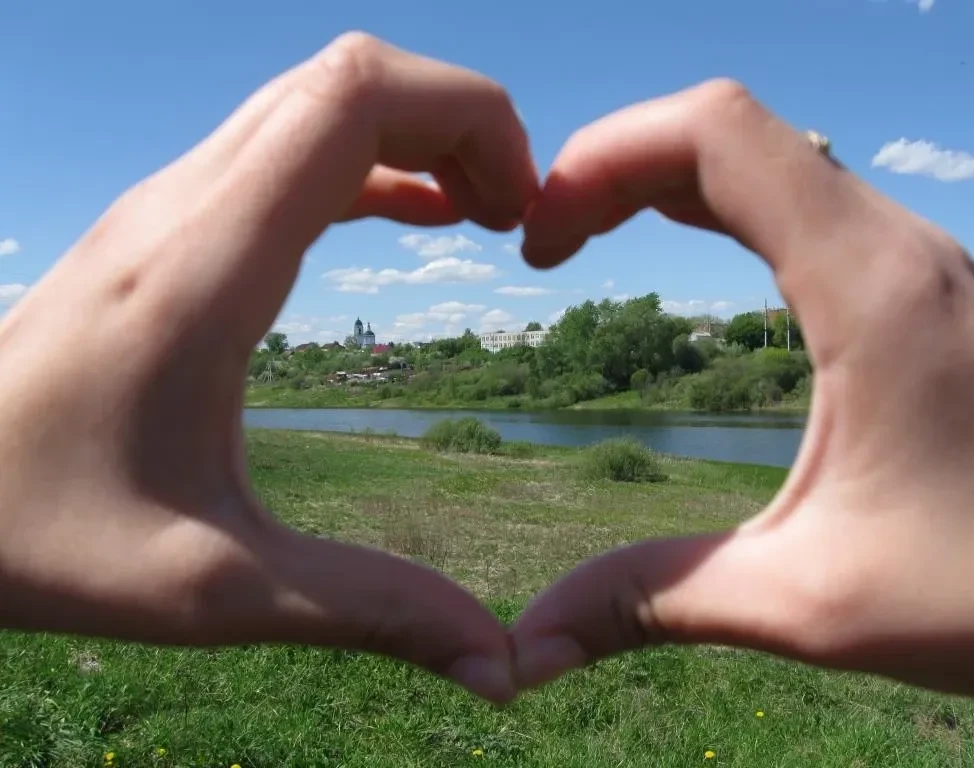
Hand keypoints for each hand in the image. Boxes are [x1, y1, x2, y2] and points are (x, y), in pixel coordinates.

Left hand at [0, 33, 537, 703]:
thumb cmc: (33, 534)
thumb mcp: (212, 589)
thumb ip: (369, 611)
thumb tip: (500, 664)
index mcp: (207, 267)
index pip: (355, 96)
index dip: (468, 117)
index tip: (523, 213)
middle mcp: (186, 207)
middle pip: (350, 77)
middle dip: (460, 121)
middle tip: (516, 220)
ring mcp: (170, 207)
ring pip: (319, 102)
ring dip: (418, 136)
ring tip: (483, 217)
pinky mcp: (167, 229)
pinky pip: (291, 151)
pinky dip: (374, 164)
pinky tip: (418, 215)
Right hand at [512, 80, 973, 697]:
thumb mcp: (810, 601)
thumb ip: (657, 600)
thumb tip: (530, 643)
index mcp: (868, 285)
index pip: (715, 133)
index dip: (603, 160)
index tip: (539, 246)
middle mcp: (895, 247)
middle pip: (728, 131)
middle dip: (614, 167)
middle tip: (544, 246)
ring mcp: (913, 261)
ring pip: (766, 158)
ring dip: (662, 179)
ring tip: (585, 240)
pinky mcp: (919, 289)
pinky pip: (799, 201)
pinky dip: (716, 203)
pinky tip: (684, 254)